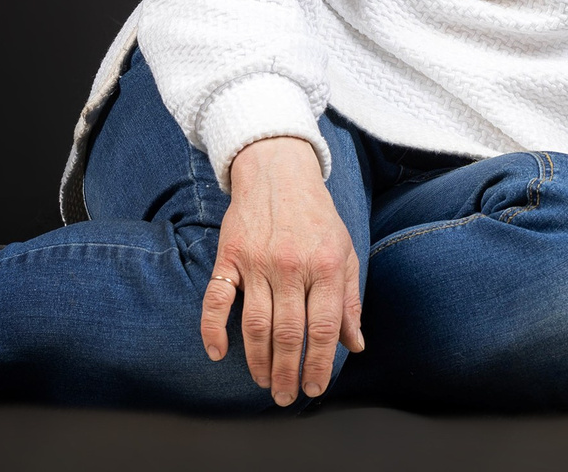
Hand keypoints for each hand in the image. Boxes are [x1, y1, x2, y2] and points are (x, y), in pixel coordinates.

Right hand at [199, 136, 363, 405]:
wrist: (278, 171)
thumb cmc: (316, 216)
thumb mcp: (345, 251)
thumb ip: (350, 300)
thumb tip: (354, 344)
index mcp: (326, 266)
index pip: (323, 328)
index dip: (318, 364)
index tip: (314, 387)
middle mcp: (293, 267)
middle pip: (289, 333)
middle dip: (288, 372)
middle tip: (285, 396)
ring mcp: (258, 262)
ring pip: (255, 324)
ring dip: (258, 360)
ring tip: (263, 381)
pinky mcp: (229, 256)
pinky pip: (216, 298)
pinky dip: (213, 328)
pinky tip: (217, 353)